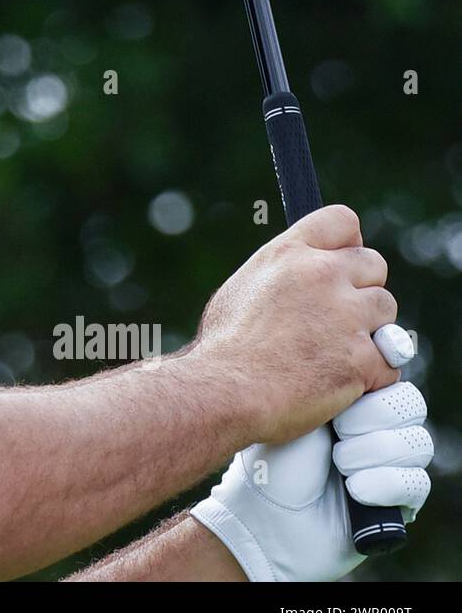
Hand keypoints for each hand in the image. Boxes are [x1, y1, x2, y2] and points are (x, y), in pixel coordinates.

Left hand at [190, 379, 431, 581]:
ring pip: (417, 443)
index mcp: (352, 400)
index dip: (380, 376)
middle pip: (410, 405)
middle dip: (371, 417)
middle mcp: (376, 429)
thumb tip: (379, 346)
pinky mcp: (399, 501)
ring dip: (370, 453)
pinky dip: (381, 483)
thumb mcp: (300, 407)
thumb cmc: (274, 457)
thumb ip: (336, 378)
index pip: (391, 376)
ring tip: (338, 463)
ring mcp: (390, 465)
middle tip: (337, 430)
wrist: (265, 512)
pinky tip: (354, 489)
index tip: (359, 380)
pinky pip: (416, 482)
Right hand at [195, 204, 400, 443]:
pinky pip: (388, 362)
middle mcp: (321, 275)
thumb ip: (283, 274)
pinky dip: (370, 376)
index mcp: (288, 254)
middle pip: (374, 265)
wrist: (224, 391)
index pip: (342, 221)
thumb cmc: (224, 348)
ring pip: (387, 312)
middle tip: (337, 318)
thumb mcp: (242, 288)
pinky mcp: (361, 357)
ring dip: (370, 332)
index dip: (347, 243)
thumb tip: (303, 276)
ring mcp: (346, 315)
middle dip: (361, 290)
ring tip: (333, 353)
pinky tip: (340, 383)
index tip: (341, 265)